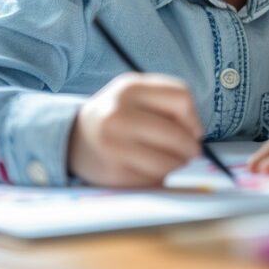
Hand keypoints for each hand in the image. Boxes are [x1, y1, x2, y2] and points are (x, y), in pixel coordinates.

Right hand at [68, 73, 201, 186]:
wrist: (73, 138)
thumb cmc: (116, 113)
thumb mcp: (136, 93)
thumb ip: (169, 101)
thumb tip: (196, 134)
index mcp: (129, 88)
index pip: (181, 98)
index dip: (194, 117)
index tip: (192, 129)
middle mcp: (119, 115)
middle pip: (178, 135)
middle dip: (190, 148)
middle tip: (189, 152)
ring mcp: (114, 146)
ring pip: (169, 163)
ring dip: (177, 165)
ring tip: (169, 160)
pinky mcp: (114, 174)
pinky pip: (154, 179)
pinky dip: (159, 177)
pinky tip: (148, 168)